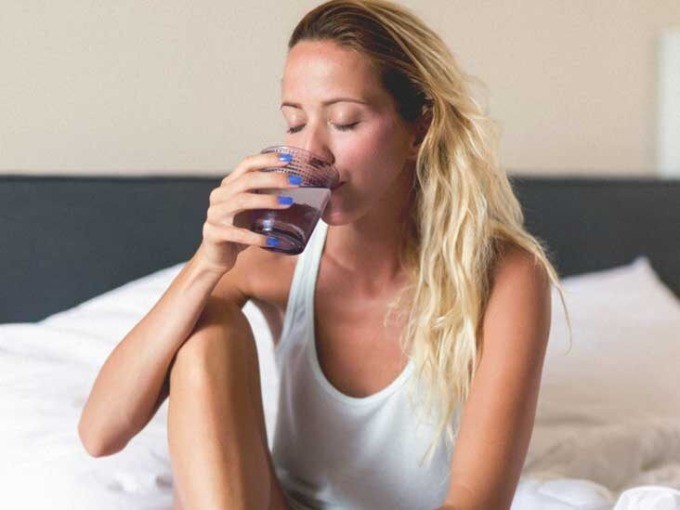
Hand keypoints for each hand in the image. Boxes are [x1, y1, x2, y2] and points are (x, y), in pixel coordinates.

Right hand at [196, 152, 299, 273]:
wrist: (216, 256)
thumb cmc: (238, 230)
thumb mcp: (252, 210)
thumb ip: (266, 197)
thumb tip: (298, 190)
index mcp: (229, 186)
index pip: (247, 165)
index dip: (266, 159)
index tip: (288, 159)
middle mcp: (220, 196)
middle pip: (246, 180)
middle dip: (273, 178)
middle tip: (295, 182)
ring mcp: (215, 214)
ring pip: (242, 201)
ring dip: (267, 201)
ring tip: (287, 203)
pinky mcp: (214, 233)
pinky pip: (238, 234)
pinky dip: (256, 237)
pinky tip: (271, 240)